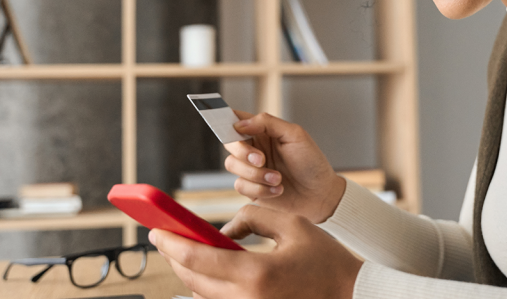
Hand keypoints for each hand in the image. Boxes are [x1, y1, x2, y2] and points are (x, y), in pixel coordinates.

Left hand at [150, 204, 362, 298]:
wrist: (349, 295)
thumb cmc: (326, 262)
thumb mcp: (294, 226)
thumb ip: (255, 217)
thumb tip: (227, 225)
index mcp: (257, 274)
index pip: (199, 258)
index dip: (172, 244)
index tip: (156, 232)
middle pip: (193, 281)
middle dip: (175, 258)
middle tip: (166, 240)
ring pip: (203, 296)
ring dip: (191, 274)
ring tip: (187, 253)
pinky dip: (209, 288)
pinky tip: (208, 273)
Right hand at [224, 112, 346, 223]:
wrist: (320, 196)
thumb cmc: (312, 163)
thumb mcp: (295, 135)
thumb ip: (267, 123)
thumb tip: (241, 123)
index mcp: (263, 132)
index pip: (238, 120)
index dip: (226, 119)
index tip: (231, 126)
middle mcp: (254, 148)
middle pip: (229, 143)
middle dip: (243, 152)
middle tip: (262, 160)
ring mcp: (251, 169)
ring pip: (232, 165)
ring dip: (255, 174)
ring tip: (278, 178)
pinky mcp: (251, 188)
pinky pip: (241, 186)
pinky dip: (260, 188)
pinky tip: (277, 189)